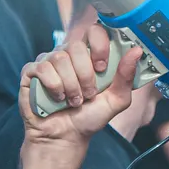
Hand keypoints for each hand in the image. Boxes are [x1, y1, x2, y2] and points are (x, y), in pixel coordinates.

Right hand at [19, 26, 143, 146]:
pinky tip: (57, 99)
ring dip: (70, 85)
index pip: (94, 31)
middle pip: (76, 46)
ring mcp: (48, 61)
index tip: (102, 68)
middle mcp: (68, 54)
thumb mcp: (115, 100)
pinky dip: (53, 86)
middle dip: (85, 75)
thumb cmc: (89, 117)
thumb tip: (137, 50)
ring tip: (74, 101)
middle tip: (88, 94)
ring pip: (59, 58)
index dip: (99, 46)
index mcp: (89, 56)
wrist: (66, 137)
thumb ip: (126, 77)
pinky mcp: (31, 71)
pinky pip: (42, 68)